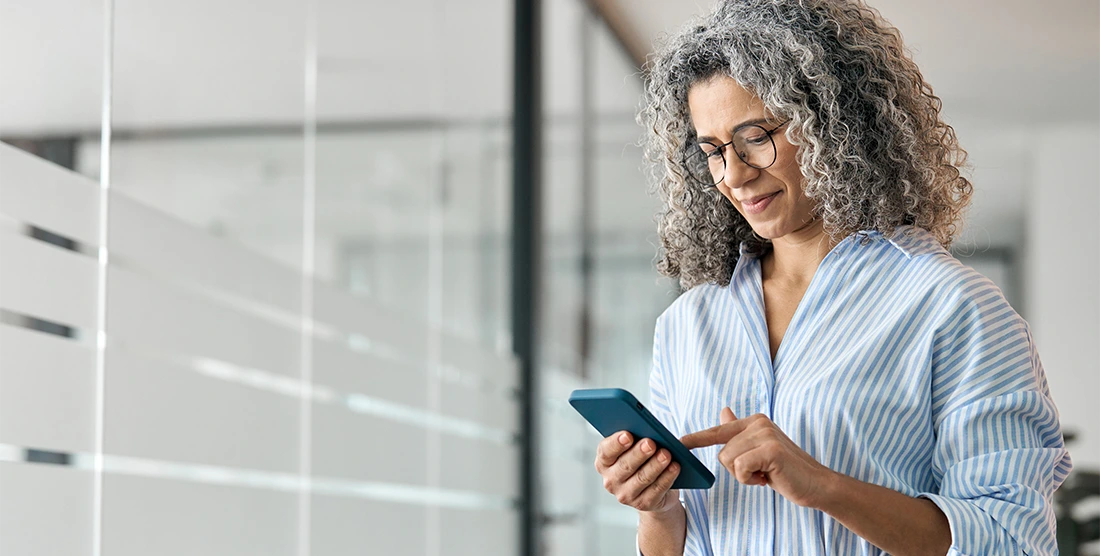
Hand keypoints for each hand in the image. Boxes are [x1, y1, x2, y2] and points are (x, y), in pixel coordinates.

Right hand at [594, 431, 681, 513]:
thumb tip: (656, 432)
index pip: (606, 452)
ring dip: (655, 465)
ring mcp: (625, 495)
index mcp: (604, 462)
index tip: (628, 435)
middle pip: (625, 466)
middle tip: (650, 443)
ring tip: (666, 454)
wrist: (651, 489)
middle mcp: (610, 480)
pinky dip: (666, 477)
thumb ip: (641, 437)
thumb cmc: (642, 461)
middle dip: (639, 454)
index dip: (616, 444)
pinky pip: (656, 490)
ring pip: (641, 478)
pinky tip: (674, 467)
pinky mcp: (643, 504)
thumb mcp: (636, 448)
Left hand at [681, 408, 835, 508]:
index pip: (719, 430)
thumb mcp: (760, 449)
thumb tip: (724, 411)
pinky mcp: (770, 449)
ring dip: (744, 475)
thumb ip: (740, 433)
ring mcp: (765, 434)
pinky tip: (767, 478)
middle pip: (722, 452)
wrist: (816, 484)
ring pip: (729, 460)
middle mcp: (758, 423)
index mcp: (754, 421)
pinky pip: (739, 468)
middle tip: (761, 472)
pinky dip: (749, 480)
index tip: (678, 442)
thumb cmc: (786, 470)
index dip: (697, 438)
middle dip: (737, 469)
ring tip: (765, 473)